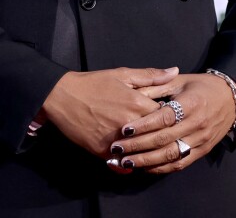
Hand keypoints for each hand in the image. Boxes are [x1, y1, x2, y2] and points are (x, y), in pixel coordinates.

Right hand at [40, 67, 177, 157]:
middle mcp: (130, 124)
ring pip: (141, 152)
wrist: (61, 97)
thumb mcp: (123, 74)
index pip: (167, 116)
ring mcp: (116, 140)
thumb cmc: (93, 83)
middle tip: (162, 137)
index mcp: (138, 103)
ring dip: (146, 152)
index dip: (170, 118)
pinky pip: (122, 163)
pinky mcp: (102, 152)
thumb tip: (174, 71)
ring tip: (149, 150)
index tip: (169, 118)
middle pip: (157, 136)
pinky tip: (132, 158)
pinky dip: (129, 162)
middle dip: (161, 137)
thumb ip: (151, 75)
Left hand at [106, 74, 235, 174]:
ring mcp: (201, 139)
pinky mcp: (203, 151)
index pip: (164, 118)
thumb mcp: (180, 81)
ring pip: (170, 155)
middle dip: (137, 146)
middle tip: (117, 149)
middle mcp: (198, 123)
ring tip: (125, 163)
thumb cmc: (201, 87)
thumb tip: (132, 92)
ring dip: (146, 161)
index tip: (124, 130)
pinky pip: (179, 163)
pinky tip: (143, 168)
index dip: (143, 126)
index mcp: (192, 103)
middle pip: (164, 139)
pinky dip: (160, 168)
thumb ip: (156, 86)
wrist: (231, 99)